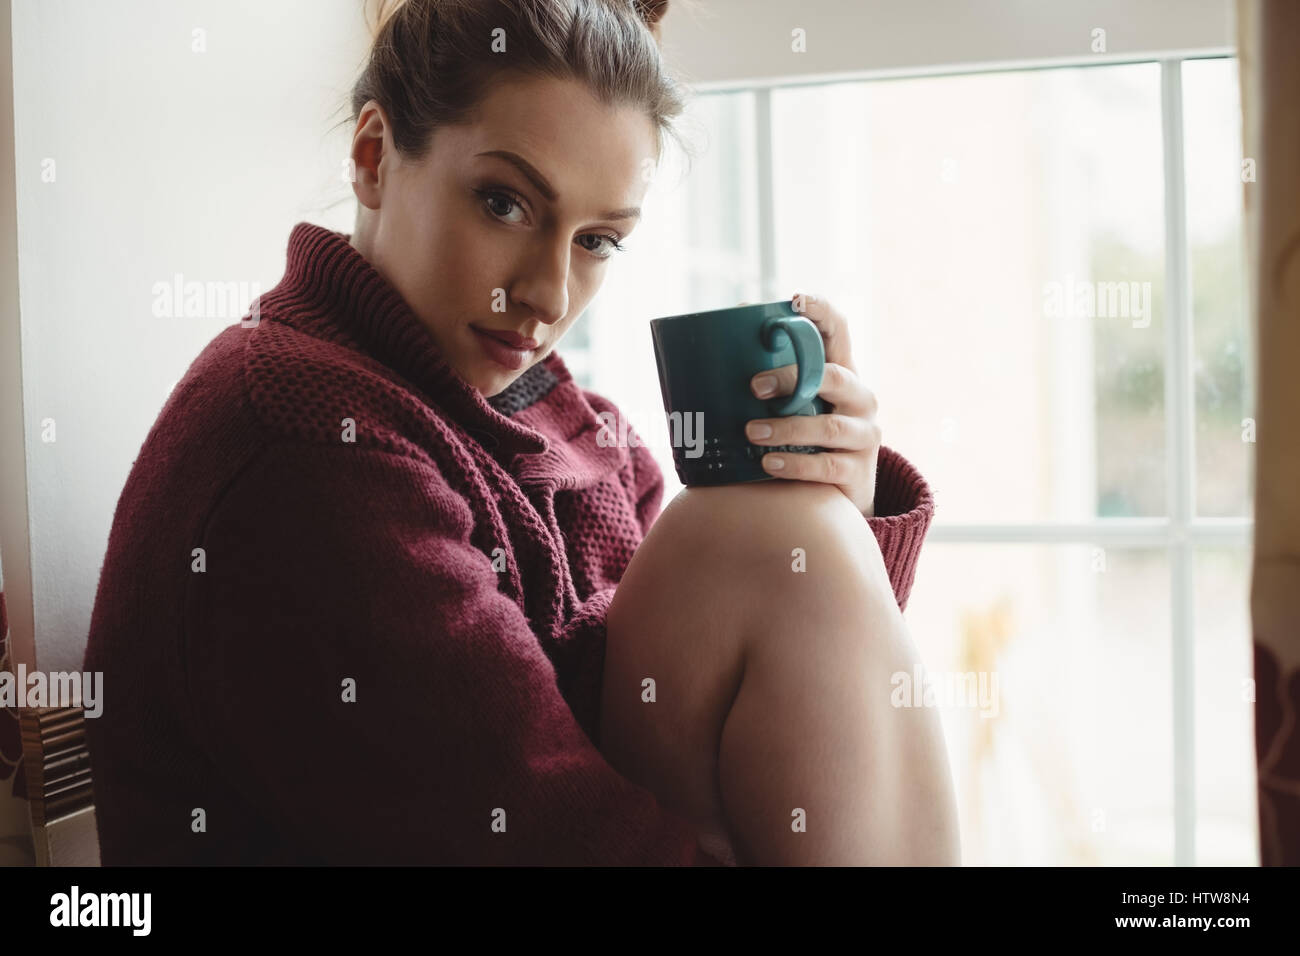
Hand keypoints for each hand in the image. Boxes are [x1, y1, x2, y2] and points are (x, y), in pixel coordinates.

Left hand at [742, 293, 881, 516]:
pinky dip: (794, 464)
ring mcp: (863, 435)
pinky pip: (827, 466)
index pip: (839, 331)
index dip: (822, 311)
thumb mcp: (795, 404)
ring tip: (751, 432)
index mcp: (842, 372)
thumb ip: (769, 379)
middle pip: (834, 377)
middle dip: (792, 378)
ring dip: (787, 428)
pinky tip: (767, 464)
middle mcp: (860, 398)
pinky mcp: (858, 472)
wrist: (836, 495)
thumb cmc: (803, 439)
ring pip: (829, 427)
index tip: (795, 300)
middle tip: (753, 387)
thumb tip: (715, 340)